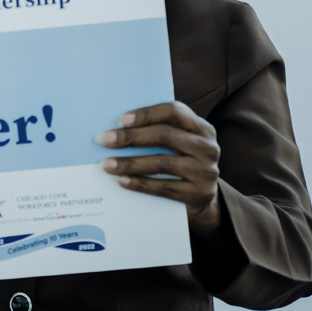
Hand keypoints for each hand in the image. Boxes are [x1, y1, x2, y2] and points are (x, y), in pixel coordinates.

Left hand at [97, 101, 221, 234]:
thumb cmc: (180, 161)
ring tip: (107, 164)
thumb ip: (159, 130)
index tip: (121, 120)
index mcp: (201, 127)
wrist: (202, 198)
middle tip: (104, 140)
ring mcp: (206, 171)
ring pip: (162, 162)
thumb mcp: (178, 143)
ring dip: (130, 163)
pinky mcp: (199, 194)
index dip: (146, 114)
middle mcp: (207, 147)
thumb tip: (116, 126)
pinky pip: (164, 187)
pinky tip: (121, 180)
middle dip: (131, 137)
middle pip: (165, 135)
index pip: (174, 111)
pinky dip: (140, 183)